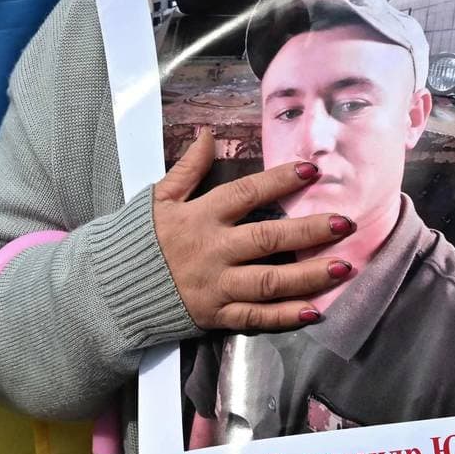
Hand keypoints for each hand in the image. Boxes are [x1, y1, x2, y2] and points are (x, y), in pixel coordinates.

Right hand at [152, 128, 358, 330]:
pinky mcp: (216, 316)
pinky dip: (286, 317)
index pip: (245, 193)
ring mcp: (216, 286)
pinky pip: (256, 319)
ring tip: (344, 267)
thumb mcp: (158, 198)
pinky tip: (315, 311)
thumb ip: (187, 168)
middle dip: (309, 231)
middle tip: (344, 223)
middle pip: (268, 239)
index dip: (279, 181)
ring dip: (310, 276)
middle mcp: (212, 251)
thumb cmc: (137, 239)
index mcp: (200, 216)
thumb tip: (208, 134)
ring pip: (270, 282)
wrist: (110, 289)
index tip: (311, 170)